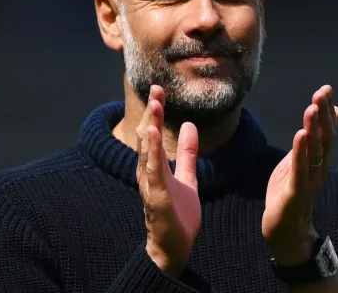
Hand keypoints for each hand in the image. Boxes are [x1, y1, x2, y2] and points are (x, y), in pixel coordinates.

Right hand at [136, 85, 200, 277]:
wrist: (174, 248)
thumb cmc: (177, 216)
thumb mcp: (187, 178)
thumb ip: (188, 154)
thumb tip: (190, 127)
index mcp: (154, 167)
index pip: (153, 134)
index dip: (156, 112)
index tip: (160, 90)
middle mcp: (147, 173)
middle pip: (147, 138)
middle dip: (152, 113)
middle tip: (157, 89)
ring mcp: (149, 185)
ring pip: (148, 152)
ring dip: (151, 128)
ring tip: (155, 106)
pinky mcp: (156, 198)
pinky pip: (153, 172)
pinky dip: (151, 153)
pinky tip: (151, 135)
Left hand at [262, 85, 337, 265]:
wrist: (285, 230)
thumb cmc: (292, 193)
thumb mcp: (302, 161)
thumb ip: (314, 140)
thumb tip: (331, 115)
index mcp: (319, 160)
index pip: (327, 131)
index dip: (326, 110)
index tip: (326, 89)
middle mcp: (319, 169)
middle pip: (325, 138)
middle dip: (323, 115)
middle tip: (321, 93)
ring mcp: (309, 180)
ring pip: (314, 152)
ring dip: (313, 129)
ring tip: (312, 108)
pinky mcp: (295, 192)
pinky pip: (299, 170)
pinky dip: (301, 152)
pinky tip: (300, 135)